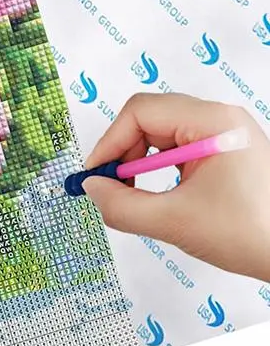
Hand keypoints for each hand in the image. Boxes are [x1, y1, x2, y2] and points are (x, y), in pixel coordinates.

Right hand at [82, 93, 269, 281]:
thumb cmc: (252, 233)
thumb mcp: (175, 221)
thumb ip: (123, 205)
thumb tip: (92, 189)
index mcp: (212, 122)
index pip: (140, 112)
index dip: (111, 142)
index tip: (96, 174)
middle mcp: (219, 119)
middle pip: (149, 119)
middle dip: (125, 153)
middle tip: (111, 186)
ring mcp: (224, 135)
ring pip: (161, 134)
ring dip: (141, 162)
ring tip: (135, 194)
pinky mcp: (226, 153)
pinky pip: (178, 149)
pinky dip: (159, 169)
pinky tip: (159, 195)